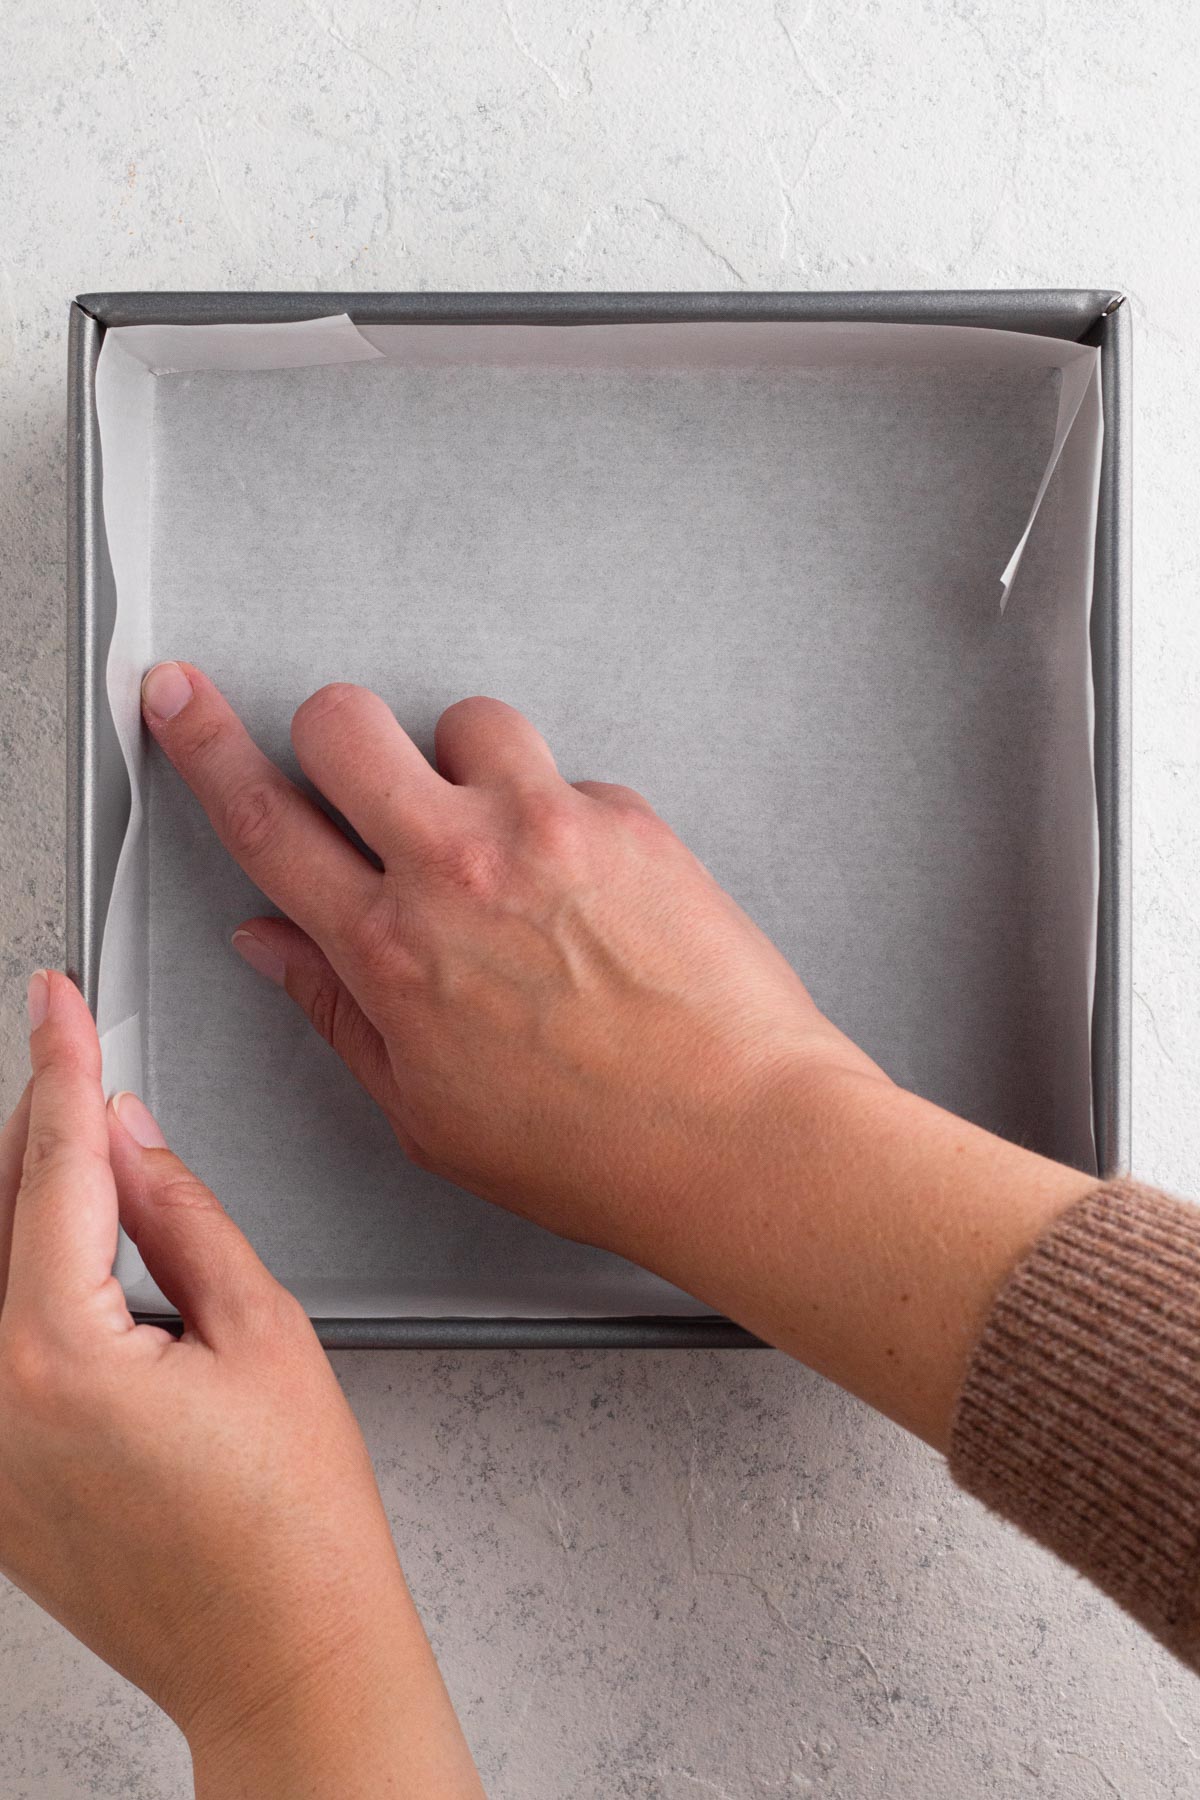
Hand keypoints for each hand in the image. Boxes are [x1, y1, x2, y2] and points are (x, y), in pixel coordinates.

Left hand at [0, 970, 481, 1797]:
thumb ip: (181, 1212)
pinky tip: (68, 1240)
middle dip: (34, 1119)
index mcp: (50, 1357)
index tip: (57, 1002)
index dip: (60, 1066)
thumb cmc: (294, 1524)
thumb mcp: (263, 1329)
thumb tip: (129, 1135)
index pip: (48, 1167)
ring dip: (24, 1194)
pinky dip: (18, 1271)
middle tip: (69, 1044)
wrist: (283, 1660)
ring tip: (82, 1139)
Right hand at [142, 662, 1095, 1449]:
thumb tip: (270, 941)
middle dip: (334, 734)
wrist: (737, 1134)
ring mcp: (546, 828)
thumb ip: (336, 1008)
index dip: (203, 744)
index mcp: (389, 950)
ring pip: (463, 719)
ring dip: (461, 765)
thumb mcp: (425, 1110)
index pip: (263, 819)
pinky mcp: (626, 816)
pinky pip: (564, 772)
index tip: (177, 695)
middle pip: (345, 722)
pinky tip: (582, 886)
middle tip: (364, 779)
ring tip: (499, 840)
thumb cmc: (589, 1145)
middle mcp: (457, 868)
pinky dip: (558, 811)